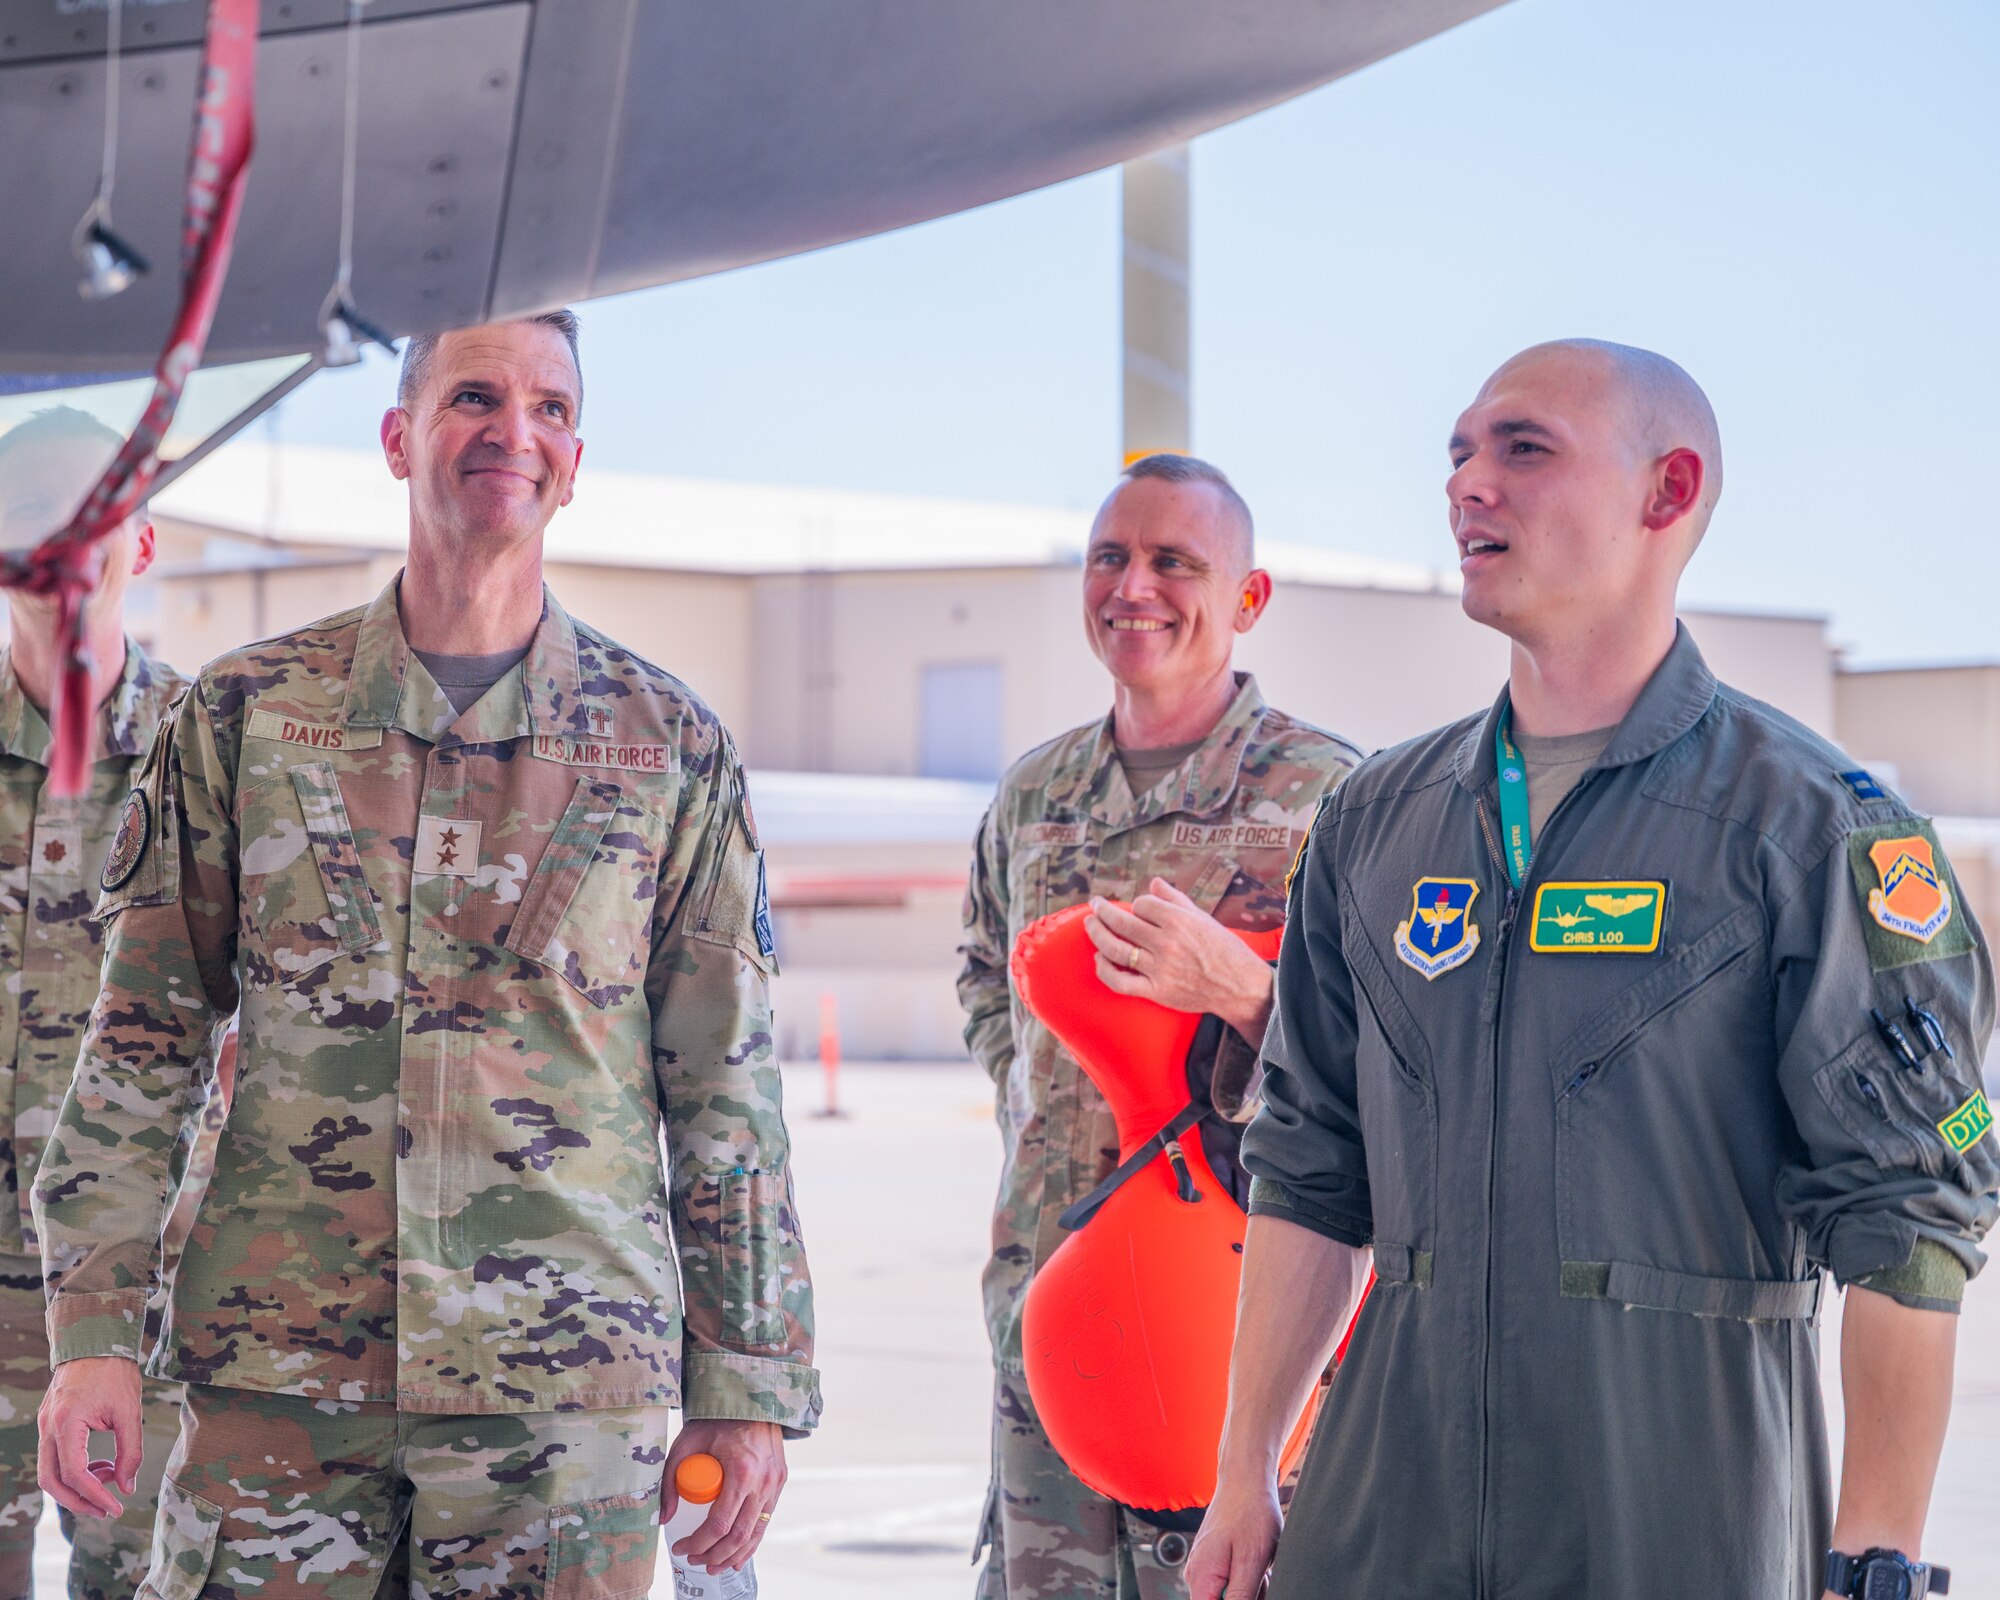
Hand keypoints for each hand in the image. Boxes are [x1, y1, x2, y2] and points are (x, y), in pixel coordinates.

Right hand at [37, 1355, 142, 1518]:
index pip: (75, 1474)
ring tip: (110, 1480)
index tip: (116, 1508)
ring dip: (77, 1486)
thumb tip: (128, 1487)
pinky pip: (54, 1457)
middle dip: (78, 1501)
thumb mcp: (130, 1412)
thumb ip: (131, 1451)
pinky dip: (75, 1469)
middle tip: (106, 1510)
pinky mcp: (49, 1424)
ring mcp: (44, 1426)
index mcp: (66, 1423)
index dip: (95, 1496)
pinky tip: (101, 1465)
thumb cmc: (115, 1373)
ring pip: (49, 1472)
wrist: (96, 1340)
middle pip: (51, 1481)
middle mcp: (48, 1428)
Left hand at [660, 1418, 786, 1570]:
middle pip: (739, 1534)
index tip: (682, 1548)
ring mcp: (775, 1482)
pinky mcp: (780, 1481)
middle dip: (715, 1555)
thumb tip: (663, 1518)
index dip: (699, 1543)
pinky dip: (753, 1541)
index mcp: (741, 1471)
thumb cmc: (715, 1420)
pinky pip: (766, 1519)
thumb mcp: (686, 1445)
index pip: (720, 1523)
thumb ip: (671, 1481)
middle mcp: (763, 1480)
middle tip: (695, 1561)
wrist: (749, 1397)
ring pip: (756, 1532)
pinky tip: (739, 1555)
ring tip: (714, 1566)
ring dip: (735, 1555)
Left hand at [1086, 879, 1273, 1039]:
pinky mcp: (1157, 991)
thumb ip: (1175, 899)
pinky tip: (1099, 958)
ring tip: (1089, 924)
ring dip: (1097, 934)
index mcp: (1179, 921)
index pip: (1142, 904)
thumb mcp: (1202, 918)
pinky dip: (1104, 969)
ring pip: (1116, 949)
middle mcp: (1167, 943)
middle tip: (1094, 905)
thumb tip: (1153, 882)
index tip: (1138, 909)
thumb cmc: (1223, 948)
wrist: (1239, 986)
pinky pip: (1121, 982)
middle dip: (1103, 911)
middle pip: (1122, 923)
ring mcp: (1160, 969)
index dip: (1137, 905)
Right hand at [1185, 1471, 1280, 1599]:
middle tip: (1260, 1577)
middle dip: (1247, 1597)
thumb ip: (1240, 1598)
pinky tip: (1255, 1560)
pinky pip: (1231, 1584)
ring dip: (1250, 1589)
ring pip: (1230, 1597)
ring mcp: (1203, 1569)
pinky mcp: (1213, 1562)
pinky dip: (1247, 1577)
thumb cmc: (1250, 1512)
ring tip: (1259, 1564)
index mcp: (1201, 1579)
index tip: (1251, 1590)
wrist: (1245, 1480)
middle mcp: (1195, 1576)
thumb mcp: (1252, 1561)